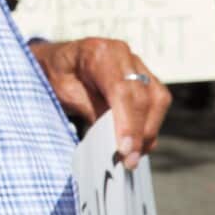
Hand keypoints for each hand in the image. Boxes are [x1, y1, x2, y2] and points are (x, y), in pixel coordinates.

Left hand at [29, 38, 171, 169]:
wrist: (60, 61)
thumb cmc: (58, 76)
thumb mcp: (65, 93)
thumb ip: (92, 111)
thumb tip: (116, 140)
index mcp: (99, 52)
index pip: (122, 90)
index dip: (127, 122)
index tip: (125, 150)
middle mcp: (123, 54)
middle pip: (144, 97)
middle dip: (140, 133)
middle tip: (129, 161)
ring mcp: (137, 64)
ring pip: (157, 100)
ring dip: (148, 131)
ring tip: (133, 155)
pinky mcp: (146, 77)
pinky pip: (156, 103)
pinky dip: (149, 125)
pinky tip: (137, 142)